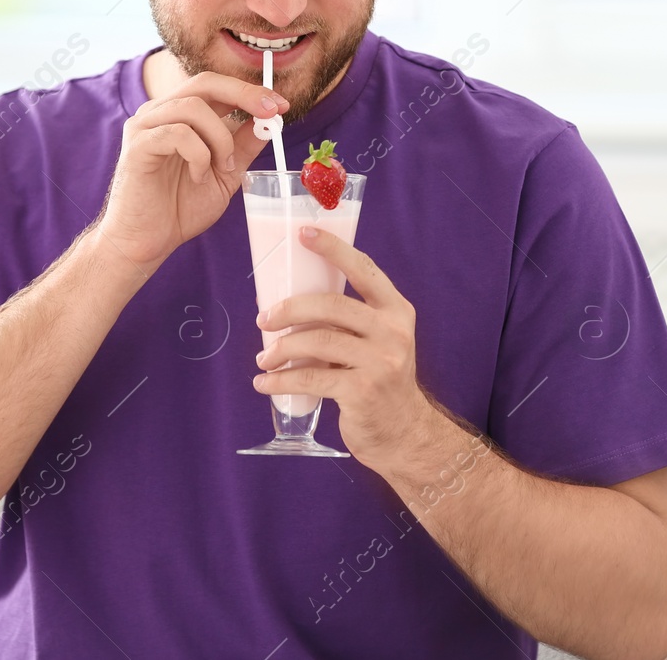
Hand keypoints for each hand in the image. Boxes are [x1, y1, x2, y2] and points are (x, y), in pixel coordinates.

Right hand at [92, 71, 285, 270]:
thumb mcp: (225, 173)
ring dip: (220, 138)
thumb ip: (242, 146)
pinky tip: (198, 177)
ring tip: (222, 167)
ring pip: (193, 107)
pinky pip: (177, 134)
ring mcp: (145, 126)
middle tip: (270, 114)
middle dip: (244, 95)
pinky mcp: (137, 146)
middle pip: (205, 82)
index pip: (216, 86)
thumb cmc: (181, 207)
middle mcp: (160, 112)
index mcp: (180, 115)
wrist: (148, 241)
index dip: (250, 90)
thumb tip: (269, 122)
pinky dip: (198, 155)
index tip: (281, 105)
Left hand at [253, 226, 438, 468]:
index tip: (304, 234)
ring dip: (280, 349)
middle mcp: (393, 331)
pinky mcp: (362, 391)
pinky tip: (265, 383)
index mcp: (396, 310)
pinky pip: (311, 378)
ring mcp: (380, 362)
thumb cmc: (380, 379)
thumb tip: (287, 302)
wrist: (403, 432)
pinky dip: (281, 380)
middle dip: (289, 308)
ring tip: (263, 359)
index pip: (363, 269)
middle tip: (263, 319)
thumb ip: (349, 319)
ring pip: (317, 341)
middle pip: (331, 305)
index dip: (333, 249)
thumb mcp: (378, 340)